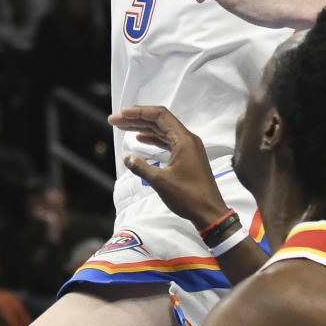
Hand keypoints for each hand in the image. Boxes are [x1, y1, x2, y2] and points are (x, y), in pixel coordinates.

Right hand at [111, 106, 226, 229]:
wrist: (209, 213)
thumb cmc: (189, 197)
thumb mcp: (160, 181)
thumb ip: (141, 166)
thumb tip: (127, 157)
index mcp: (184, 139)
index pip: (159, 115)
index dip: (139, 112)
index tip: (122, 114)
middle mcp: (187, 139)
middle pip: (159, 121)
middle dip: (136, 119)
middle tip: (115, 121)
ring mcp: (188, 148)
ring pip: (162, 131)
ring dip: (143, 128)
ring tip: (123, 128)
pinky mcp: (187, 157)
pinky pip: (167, 141)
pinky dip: (153, 139)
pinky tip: (140, 140)